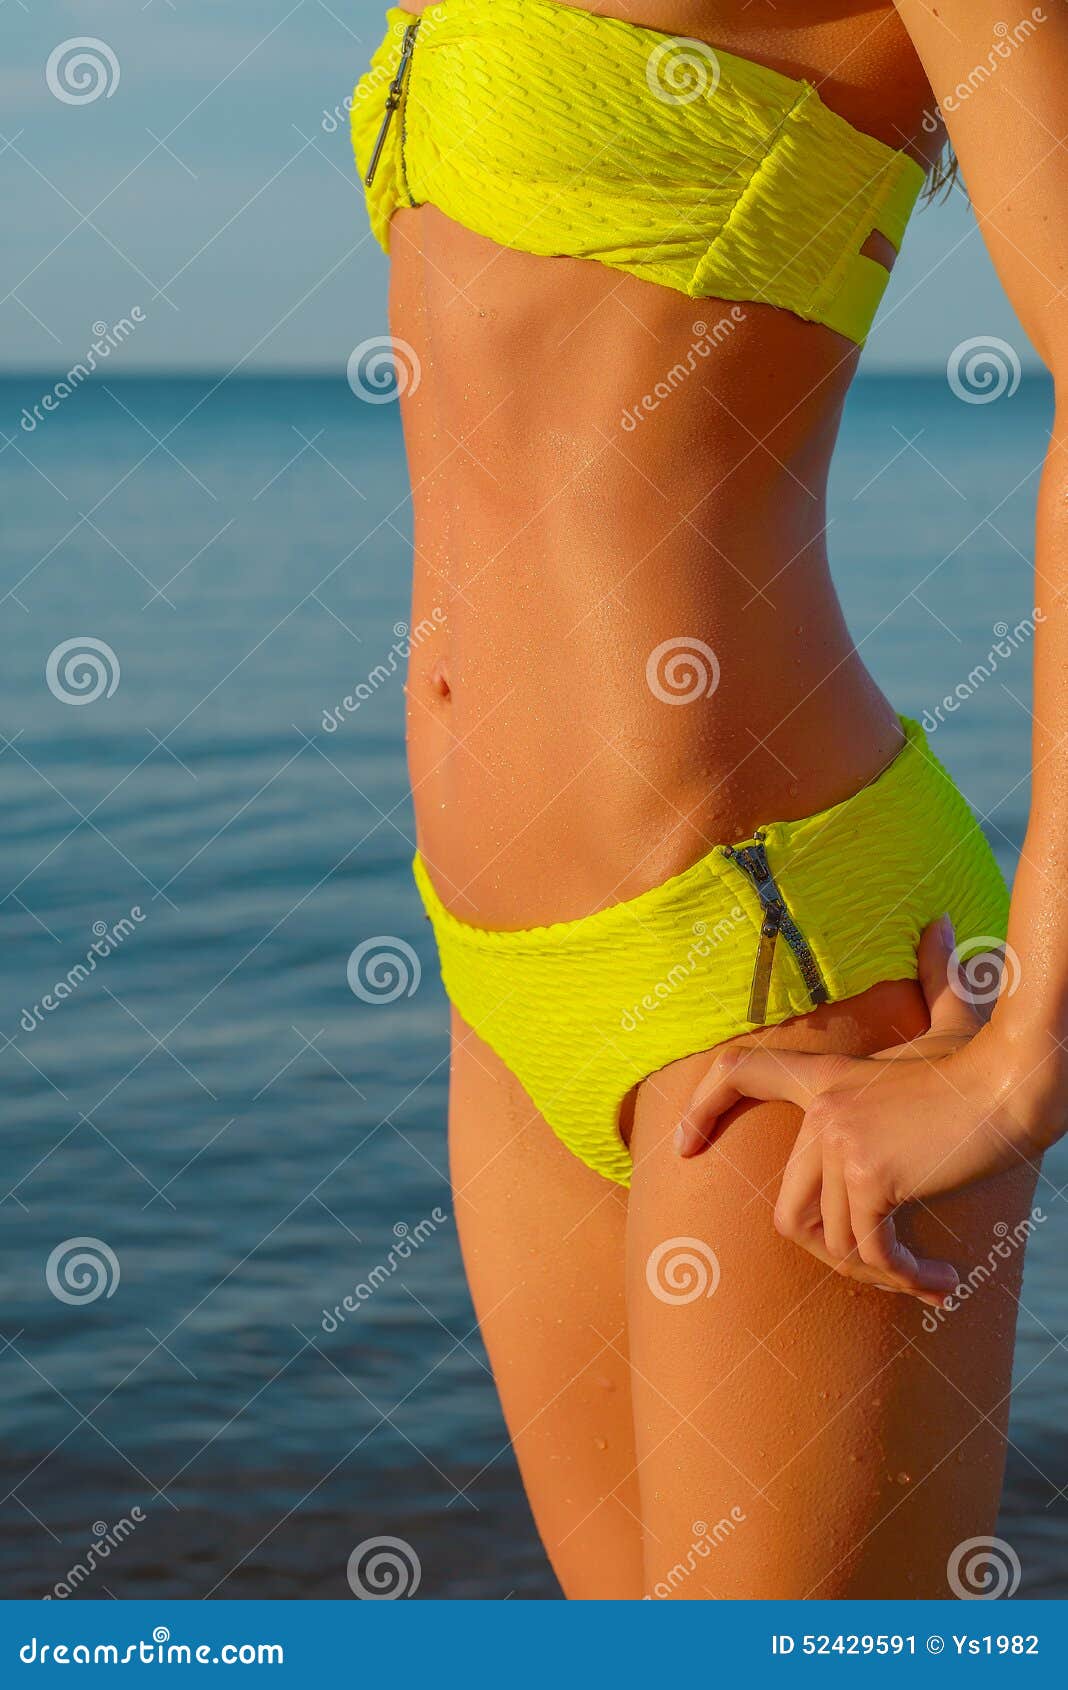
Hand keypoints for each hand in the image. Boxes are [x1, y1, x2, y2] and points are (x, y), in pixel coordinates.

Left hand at [675, 917, 1042, 1304]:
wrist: (1017, 1085)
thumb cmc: (982, 1062)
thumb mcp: (948, 1024)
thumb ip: (933, 979)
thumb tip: (935, 923)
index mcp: (827, 1077)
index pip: (739, 1072)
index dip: (702, 1107)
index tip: (682, 1148)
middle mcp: (823, 1110)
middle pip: (790, 1204)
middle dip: (834, 1250)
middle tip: (884, 1266)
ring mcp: (842, 1142)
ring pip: (833, 1236)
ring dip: (877, 1271)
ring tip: (920, 1273)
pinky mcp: (870, 1176)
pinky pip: (869, 1249)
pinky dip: (903, 1276)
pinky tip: (941, 1282)